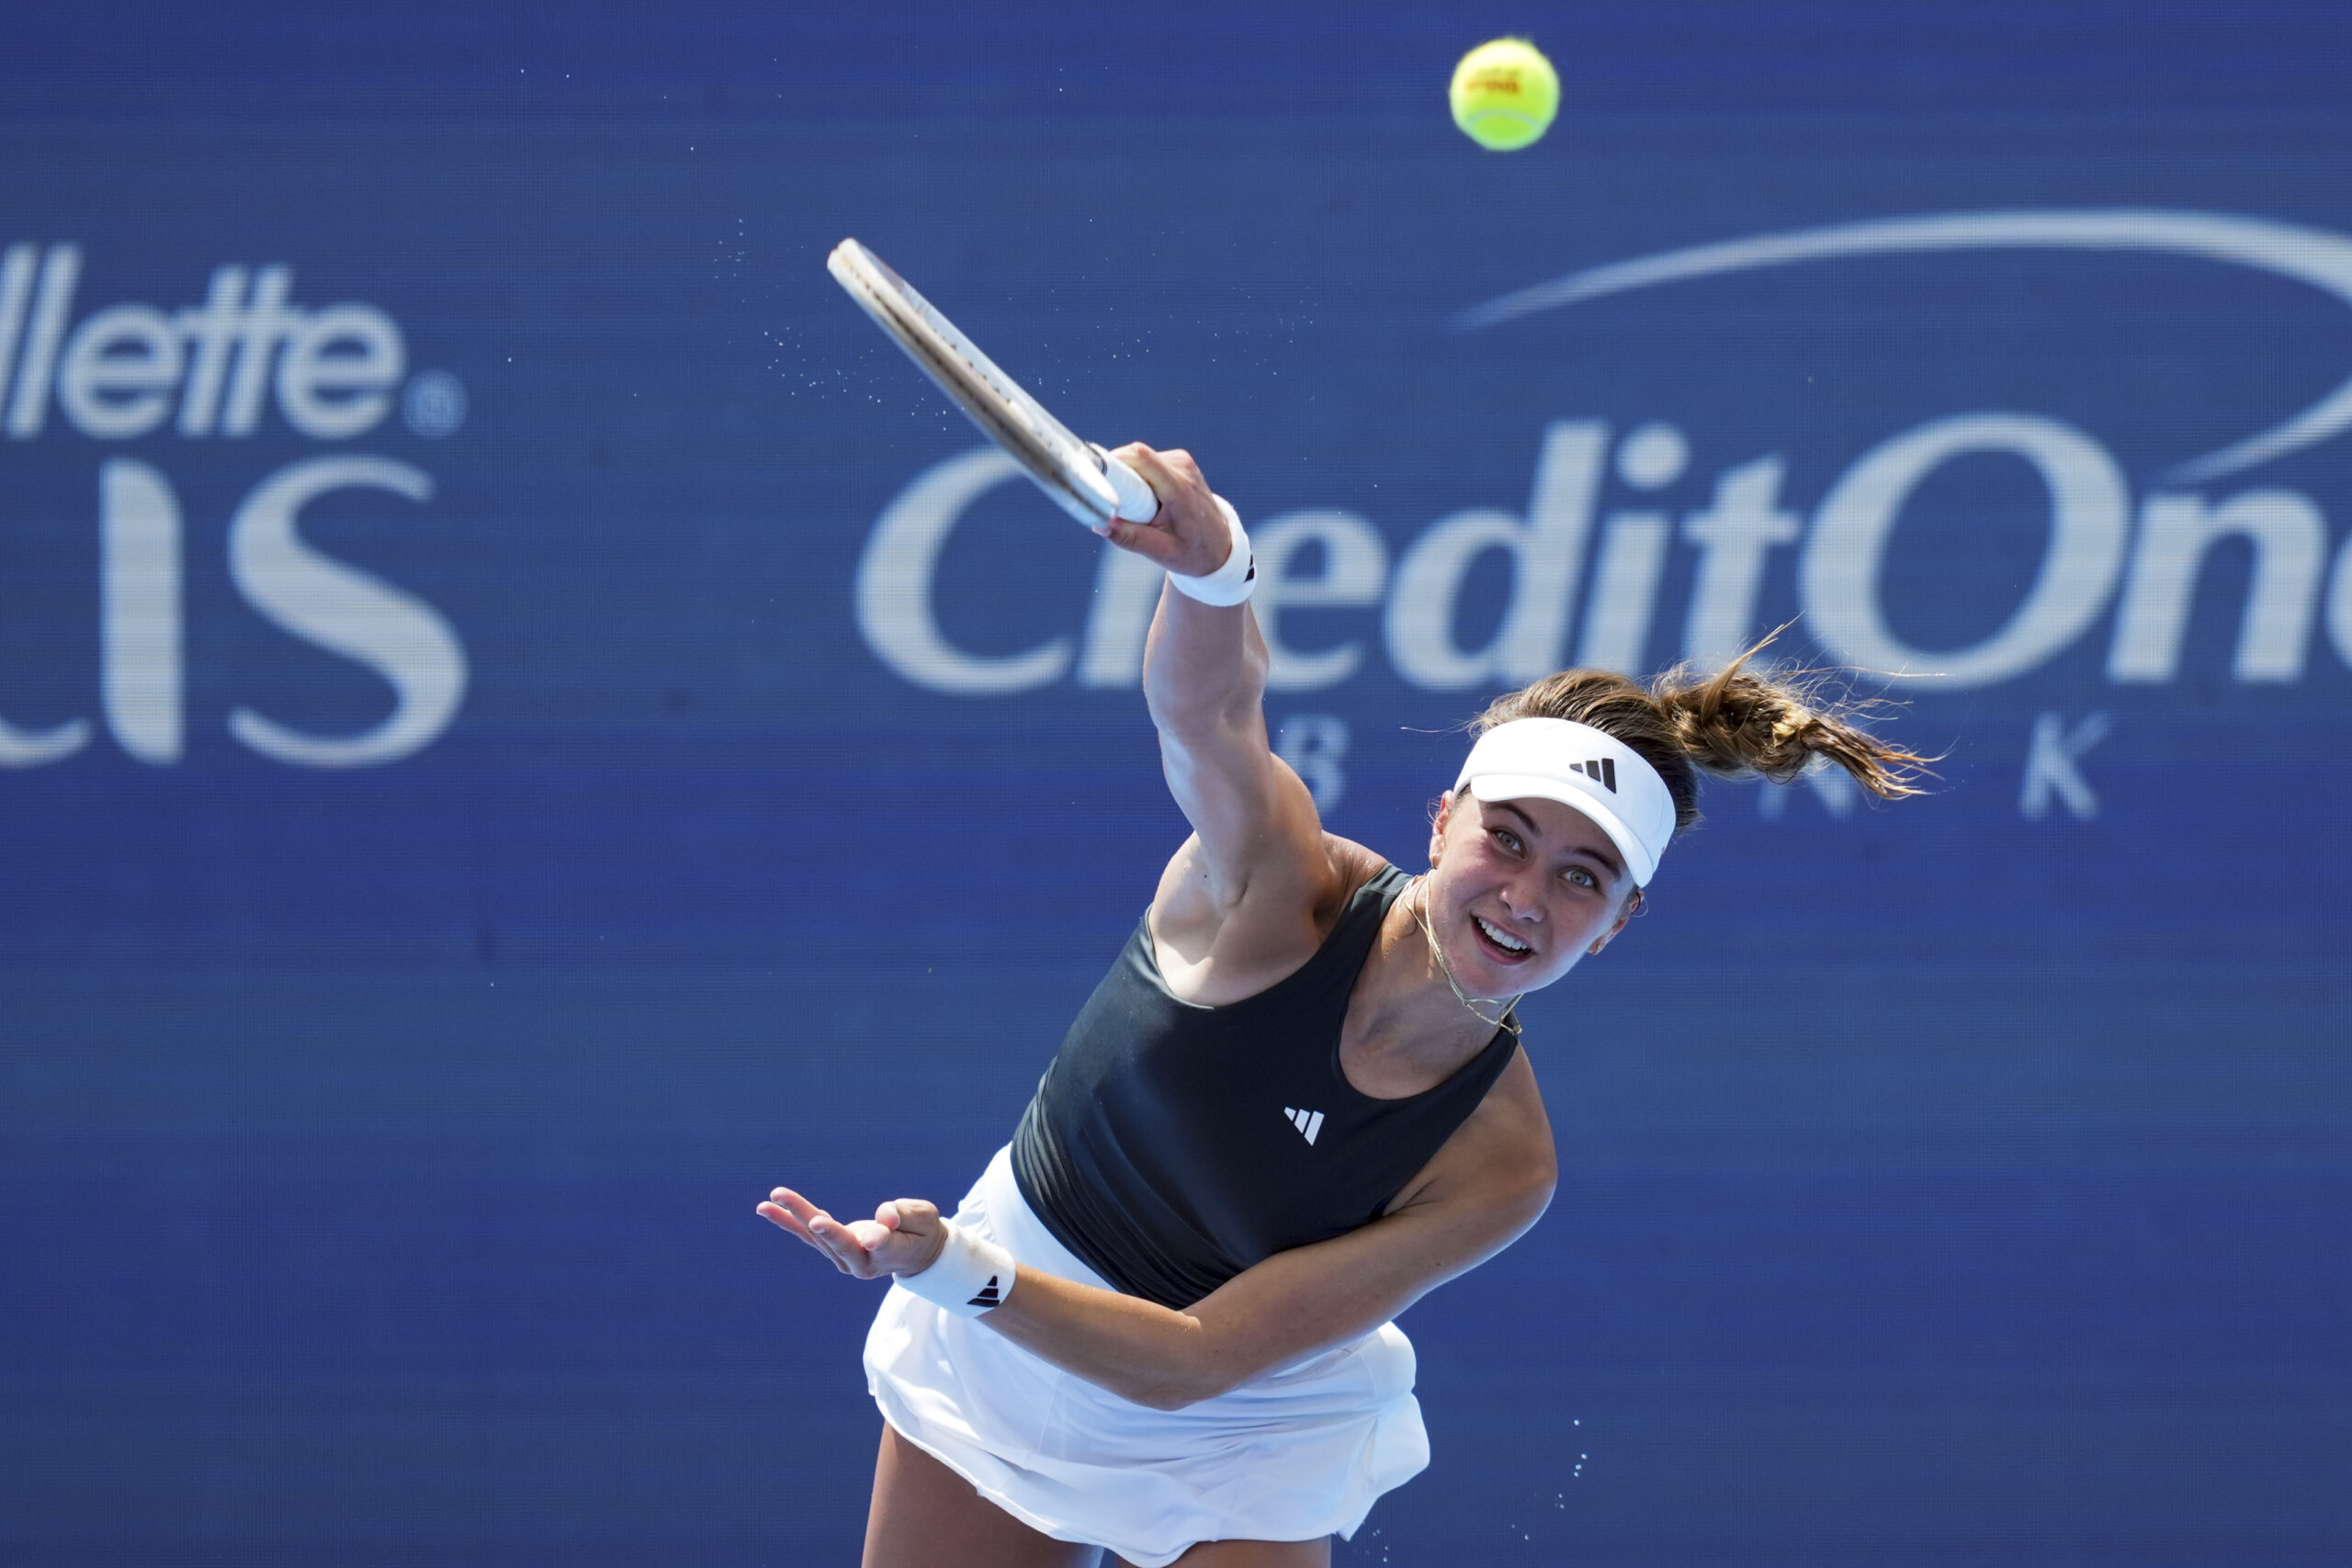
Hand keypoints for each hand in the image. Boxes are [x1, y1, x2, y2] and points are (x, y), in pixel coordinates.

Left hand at [756, 1186, 949, 1280]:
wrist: (913, 1253)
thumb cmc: (923, 1231)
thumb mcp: (925, 1219)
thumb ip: (906, 1217)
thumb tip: (883, 1220)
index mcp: (892, 1254)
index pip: (882, 1246)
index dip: (878, 1238)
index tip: (875, 1235)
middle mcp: (861, 1263)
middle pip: (840, 1242)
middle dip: (825, 1228)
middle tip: (813, 1220)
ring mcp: (843, 1259)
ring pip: (817, 1236)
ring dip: (792, 1217)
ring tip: (765, 1204)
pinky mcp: (832, 1249)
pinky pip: (807, 1235)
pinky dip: (788, 1221)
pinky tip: (768, 1207)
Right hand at [1095, 443, 1234, 579]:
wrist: (1220, 547)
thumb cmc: (1193, 552)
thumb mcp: (1161, 552)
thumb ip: (1130, 538)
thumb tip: (1100, 524)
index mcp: (1180, 489)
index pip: (1140, 457)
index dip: (1112, 464)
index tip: (1096, 482)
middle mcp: (1182, 467)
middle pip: (1133, 457)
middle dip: (1118, 479)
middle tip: (1120, 508)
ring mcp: (1182, 461)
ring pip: (1137, 459)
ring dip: (1128, 481)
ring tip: (1140, 510)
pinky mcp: (1177, 460)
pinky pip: (1144, 462)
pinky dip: (1137, 480)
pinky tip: (1147, 502)